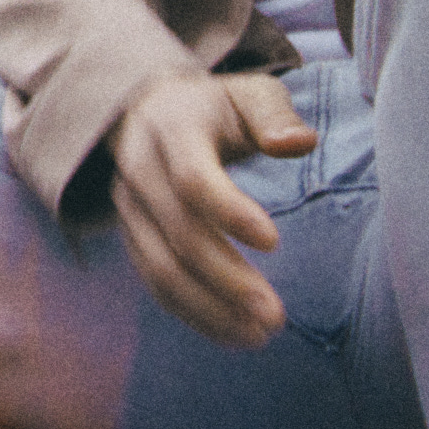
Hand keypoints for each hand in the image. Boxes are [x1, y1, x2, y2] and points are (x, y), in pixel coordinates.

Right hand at [103, 72, 314, 345]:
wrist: (147, 111)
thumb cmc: (215, 107)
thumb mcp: (248, 94)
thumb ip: (275, 115)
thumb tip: (299, 144)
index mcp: (171, 127)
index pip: (192, 177)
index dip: (229, 211)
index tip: (274, 243)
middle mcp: (140, 168)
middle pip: (179, 233)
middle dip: (227, 279)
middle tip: (275, 316)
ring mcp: (129, 207)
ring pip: (161, 268)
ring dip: (209, 308)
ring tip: (259, 335)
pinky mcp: (131, 236)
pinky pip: (155, 283)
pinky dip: (192, 313)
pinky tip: (234, 333)